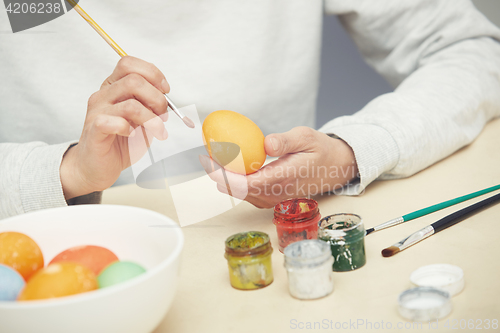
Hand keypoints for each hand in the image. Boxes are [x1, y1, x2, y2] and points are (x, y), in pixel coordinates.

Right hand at [60, 56, 169, 199]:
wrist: (97, 166)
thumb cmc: (120, 141)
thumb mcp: (141, 119)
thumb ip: (150, 104)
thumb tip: (166, 97)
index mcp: (113, 87)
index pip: (129, 64)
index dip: (152, 73)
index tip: (165, 90)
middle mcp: (103, 95)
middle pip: (133, 81)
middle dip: (157, 98)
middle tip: (163, 115)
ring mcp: (97, 112)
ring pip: (130, 104)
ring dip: (151, 119)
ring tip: (157, 131)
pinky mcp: (94, 130)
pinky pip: (112, 122)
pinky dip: (129, 129)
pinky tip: (132, 135)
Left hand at [199, 126, 358, 207]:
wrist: (334, 169)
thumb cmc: (319, 150)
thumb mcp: (307, 137)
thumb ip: (286, 141)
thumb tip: (266, 143)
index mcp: (284, 178)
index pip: (245, 184)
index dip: (223, 174)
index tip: (209, 159)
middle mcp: (276, 194)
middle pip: (237, 191)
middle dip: (218, 175)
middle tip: (206, 156)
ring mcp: (272, 199)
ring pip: (240, 194)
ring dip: (224, 179)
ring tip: (214, 159)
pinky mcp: (270, 199)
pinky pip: (246, 193)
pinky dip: (234, 182)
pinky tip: (230, 168)